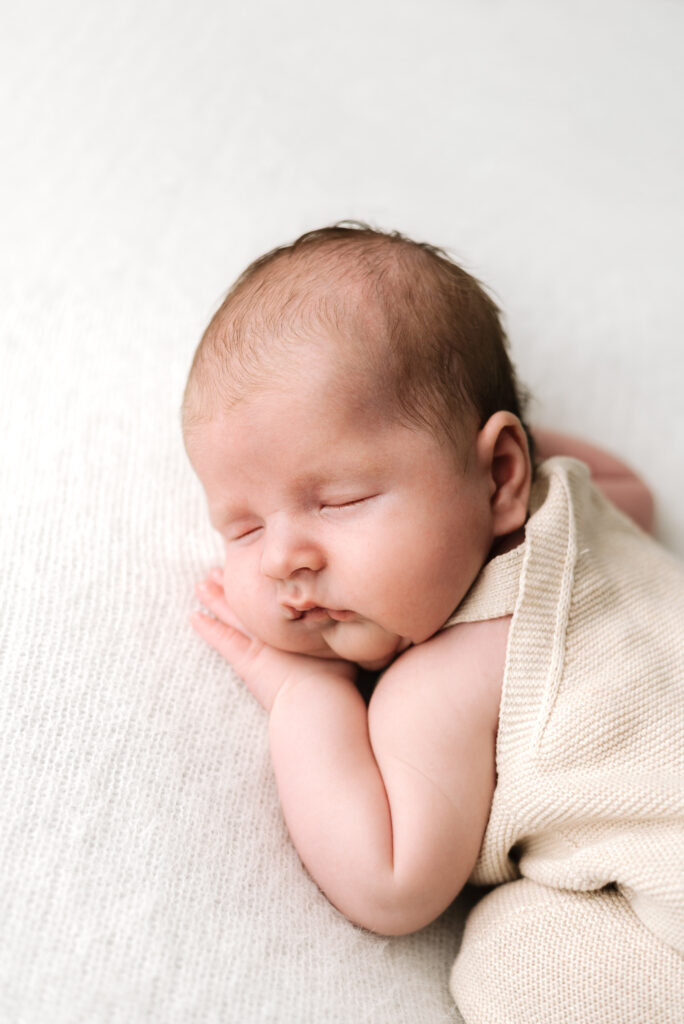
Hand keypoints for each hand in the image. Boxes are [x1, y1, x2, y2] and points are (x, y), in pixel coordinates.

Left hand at [192, 568, 356, 710]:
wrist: (321, 705)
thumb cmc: (340, 682)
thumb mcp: (352, 648)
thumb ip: (359, 627)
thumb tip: (395, 621)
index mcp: (305, 625)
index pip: (284, 595)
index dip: (272, 579)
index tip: (263, 563)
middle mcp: (283, 629)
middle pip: (255, 598)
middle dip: (239, 581)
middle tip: (224, 566)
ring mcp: (263, 644)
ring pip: (235, 614)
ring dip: (218, 598)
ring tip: (203, 582)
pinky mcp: (248, 662)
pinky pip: (223, 641)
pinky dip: (208, 629)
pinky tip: (194, 618)